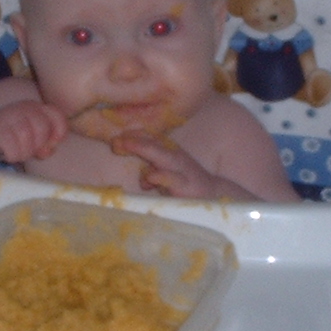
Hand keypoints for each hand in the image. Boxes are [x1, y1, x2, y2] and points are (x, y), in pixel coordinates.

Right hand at [0, 100, 67, 165]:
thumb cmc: (13, 138)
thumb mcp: (33, 139)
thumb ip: (45, 143)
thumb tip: (48, 150)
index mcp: (38, 109)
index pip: (57, 116)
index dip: (58, 133)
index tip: (50, 145)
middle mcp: (25, 108)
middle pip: (42, 128)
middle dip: (37, 146)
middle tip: (28, 151)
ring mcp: (10, 116)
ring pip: (26, 138)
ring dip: (23, 153)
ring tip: (17, 153)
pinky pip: (12, 147)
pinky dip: (12, 155)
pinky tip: (7, 155)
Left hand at [111, 131, 226, 198]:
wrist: (215, 195)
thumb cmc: (188, 184)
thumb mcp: (168, 176)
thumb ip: (154, 173)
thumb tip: (143, 178)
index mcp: (169, 152)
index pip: (150, 138)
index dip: (133, 135)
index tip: (115, 135)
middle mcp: (175, 156)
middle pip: (152, 143)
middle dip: (134, 140)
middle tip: (116, 139)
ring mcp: (181, 169)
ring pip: (161, 156)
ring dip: (143, 149)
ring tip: (125, 145)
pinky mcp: (186, 184)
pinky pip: (172, 178)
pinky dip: (160, 176)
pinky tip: (149, 176)